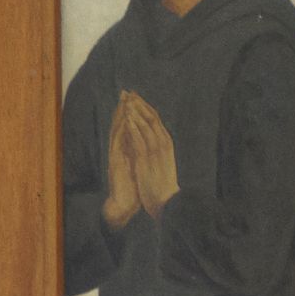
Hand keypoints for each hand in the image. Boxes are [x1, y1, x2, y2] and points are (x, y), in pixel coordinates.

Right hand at [103, 92, 139, 228]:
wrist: (126, 205)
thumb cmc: (133, 187)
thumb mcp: (139, 165)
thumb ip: (139, 153)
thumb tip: (146, 141)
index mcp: (127, 150)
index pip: (128, 127)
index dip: (130, 112)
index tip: (134, 98)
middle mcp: (120, 151)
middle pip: (120, 125)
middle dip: (123, 108)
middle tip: (126, 92)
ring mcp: (116, 156)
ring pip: (117, 131)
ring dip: (120, 116)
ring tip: (123, 101)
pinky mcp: (115, 163)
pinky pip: (117, 143)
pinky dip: (120, 130)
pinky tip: (124, 120)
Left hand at [120, 90, 179, 214]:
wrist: (167, 201)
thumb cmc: (163, 183)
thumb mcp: (161, 161)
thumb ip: (157, 149)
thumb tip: (152, 139)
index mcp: (166, 143)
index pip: (156, 120)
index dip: (145, 107)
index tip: (136, 97)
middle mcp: (163, 144)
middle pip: (152, 119)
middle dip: (140, 105)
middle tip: (129, 94)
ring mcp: (156, 152)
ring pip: (146, 127)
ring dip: (136, 113)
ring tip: (127, 102)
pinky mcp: (147, 161)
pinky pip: (140, 141)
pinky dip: (134, 129)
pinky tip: (127, 120)